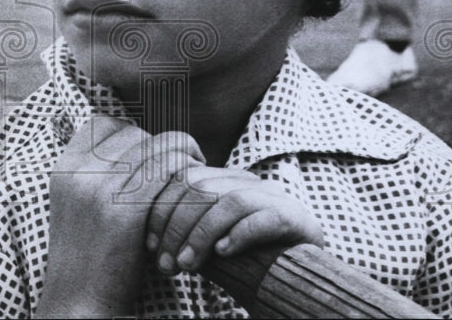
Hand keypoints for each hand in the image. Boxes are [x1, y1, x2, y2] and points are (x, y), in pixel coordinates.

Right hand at [35, 116, 202, 317]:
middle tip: (181, 163)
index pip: (102, 124)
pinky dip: (187, 174)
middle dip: (161, 147)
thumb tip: (141, 146)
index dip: (131, 134)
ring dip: (182, 155)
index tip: (149, 154)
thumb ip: (99, 175)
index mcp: (64, 169)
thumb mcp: (79, 207)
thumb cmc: (89, 260)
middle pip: (134, 134)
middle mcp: (79, 172)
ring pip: (157, 147)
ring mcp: (99, 189)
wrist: (78, 305)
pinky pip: (168, 171)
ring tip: (196, 170)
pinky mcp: (124, 211)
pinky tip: (197, 190)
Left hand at [146, 166, 324, 275]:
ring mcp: (273, 196)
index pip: (184, 178)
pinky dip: (240, 234)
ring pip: (229, 201)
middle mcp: (247, 181)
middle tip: (166, 263)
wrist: (301, 273)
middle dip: (176, 226)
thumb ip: (187, 234)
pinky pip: (265, 218)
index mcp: (224, 180)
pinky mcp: (295, 218)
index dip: (162, 210)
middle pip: (201, 187)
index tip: (150, 245)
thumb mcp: (210, 243)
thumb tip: (152, 243)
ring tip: (188, 265)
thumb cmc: (249, 259)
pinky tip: (224, 253)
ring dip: (201, 235)